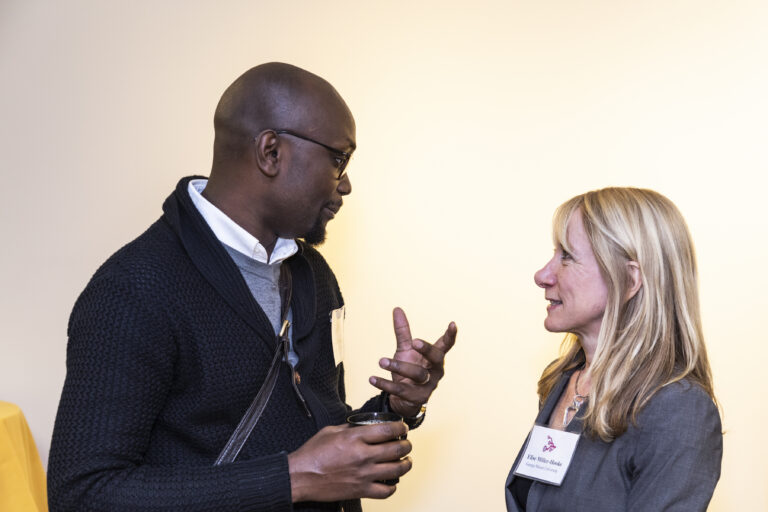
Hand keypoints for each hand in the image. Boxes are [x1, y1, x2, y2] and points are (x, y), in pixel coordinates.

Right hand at [287, 422, 411, 502]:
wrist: (301, 477)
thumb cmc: (312, 454)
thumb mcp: (331, 431)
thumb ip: (350, 428)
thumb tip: (364, 425)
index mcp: (355, 438)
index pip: (388, 430)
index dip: (400, 427)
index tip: (402, 428)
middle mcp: (362, 456)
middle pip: (397, 449)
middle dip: (407, 445)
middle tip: (406, 443)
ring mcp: (363, 474)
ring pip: (397, 470)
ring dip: (406, 464)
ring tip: (406, 461)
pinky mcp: (361, 490)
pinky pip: (386, 491)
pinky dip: (393, 486)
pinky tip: (392, 481)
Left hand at [370, 307, 456, 417]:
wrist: (403, 399)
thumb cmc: (409, 369)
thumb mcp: (405, 349)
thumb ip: (402, 331)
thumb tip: (396, 308)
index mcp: (435, 357)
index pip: (445, 345)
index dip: (450, 335)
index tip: (453, 323)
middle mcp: (435, 371)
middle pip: (435, 359)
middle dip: (426, 350)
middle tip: (414, 342)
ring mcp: (428, 386)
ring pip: (417, 375)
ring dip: (398, 366)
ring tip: (381, 361)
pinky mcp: (416, 398)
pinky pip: (401, 391)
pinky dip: (385, 384)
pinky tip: (372, 378)